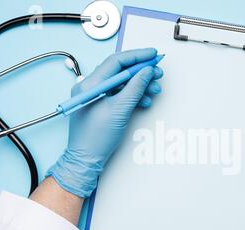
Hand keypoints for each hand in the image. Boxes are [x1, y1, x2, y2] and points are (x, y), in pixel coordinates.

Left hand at [47, 48, 163, 197]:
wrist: (86, 159)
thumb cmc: (95, 138)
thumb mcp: (120, 110)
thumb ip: (135, 88)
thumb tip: (146, 72)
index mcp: (90, 84)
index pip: (116, 61)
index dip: (137, 56)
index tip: (152, 55)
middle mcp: (92, 87)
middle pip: (120, 71)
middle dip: (141, 71)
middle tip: (157, 72)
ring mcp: (97, 96)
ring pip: (122, 83)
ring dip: (140, 84)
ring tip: (154, 89)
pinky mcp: (102, 105)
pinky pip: (120, 94)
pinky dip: (134, 95)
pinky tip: (144, 100)